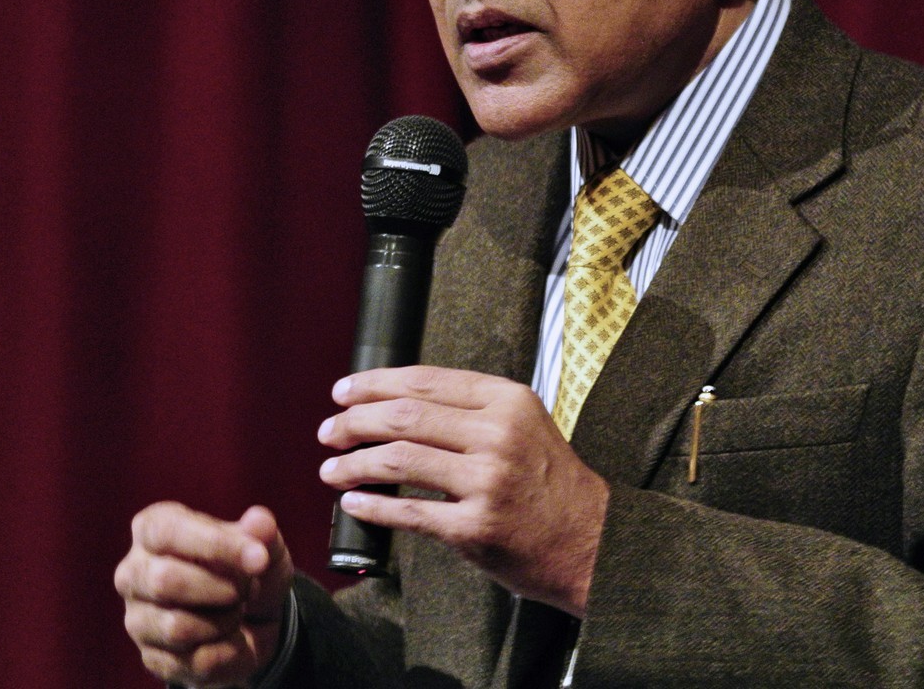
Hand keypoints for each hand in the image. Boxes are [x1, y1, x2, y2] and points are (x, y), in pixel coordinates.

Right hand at [114, 502, 292, 687]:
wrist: (253, 620)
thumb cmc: (247, 569)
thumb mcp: (263, 545)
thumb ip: (262, 532)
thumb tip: (260, 522)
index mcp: (152, 529)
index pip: (168, 532)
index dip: (215, 545)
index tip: (259, 559)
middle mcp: (133, 572)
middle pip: (164, 581)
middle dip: (222, 588)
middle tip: (247, 588)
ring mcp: (137, 618)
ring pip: (177, 626)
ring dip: (225, 620)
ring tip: (236, 610)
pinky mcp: (151, 657)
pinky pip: (193, 660)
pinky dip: (227, 650)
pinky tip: (230, 636)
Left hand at [318, 366, 609, 615]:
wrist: (594, 542)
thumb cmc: (552, 484)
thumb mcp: (524, 425)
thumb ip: (471, 409)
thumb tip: (396, 401)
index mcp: (507, 401)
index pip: (424, 381)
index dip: (374, 383)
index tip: (344, 391)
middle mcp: (498, 435)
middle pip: (404, 416)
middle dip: (355, 421)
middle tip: (329, 431)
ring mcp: (487, 482)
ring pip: (399, 460)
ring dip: (354, 463)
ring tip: (331, 469)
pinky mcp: (476, 528)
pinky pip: (409, 512)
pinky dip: (372, 506)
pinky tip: (354, 502)